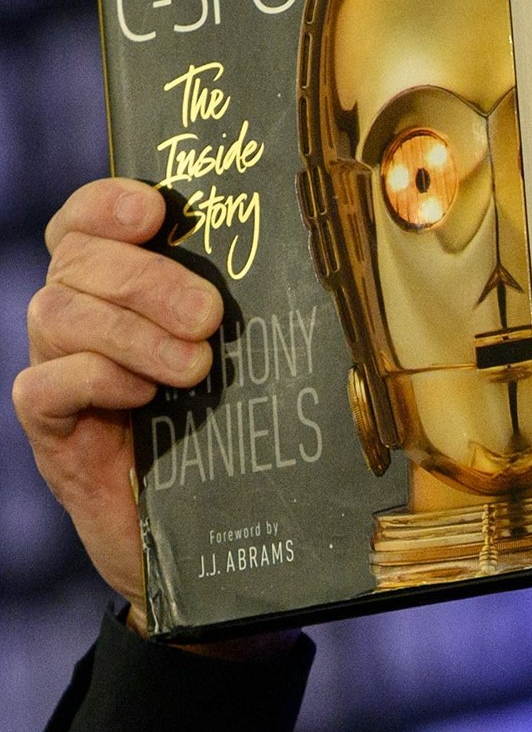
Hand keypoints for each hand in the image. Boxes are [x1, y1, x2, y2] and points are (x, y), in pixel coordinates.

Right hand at [13, 178, 221, 617]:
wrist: (201, 528)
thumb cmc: (227, 425)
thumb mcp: (238, 356)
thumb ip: (236, 307)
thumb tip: (287, 260)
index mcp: (115, 285)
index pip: (84, 221)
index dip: (106, 203)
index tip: (153, 210)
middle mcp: (76, 317)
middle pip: (78, 261)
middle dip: (145, 279)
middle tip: (208, 316)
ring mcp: (56, 369)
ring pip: (58, 315)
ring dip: (131, 332)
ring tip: (193, 368)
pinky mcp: (49, 427)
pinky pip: (44, 385)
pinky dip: (96, 379)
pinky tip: (143, 396)